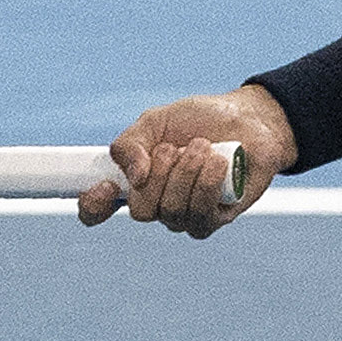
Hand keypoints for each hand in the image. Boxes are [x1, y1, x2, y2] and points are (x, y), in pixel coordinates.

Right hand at [80, 87, 291, 236]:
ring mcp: (185, 216)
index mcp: (134, 182)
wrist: (248, 120)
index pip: (98, 211)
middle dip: (159, 173)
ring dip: (187, 171)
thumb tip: (133, 178)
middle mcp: (156, 204)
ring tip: (202, 146)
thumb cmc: (201, 120)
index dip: (93, 207)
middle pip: (141, 210)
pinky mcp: (213, 220)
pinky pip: (200, 214)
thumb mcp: (156, 120)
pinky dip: (207, 181)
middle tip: (175, 147)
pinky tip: (218, 161)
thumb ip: (131, 144)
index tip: (106, 185)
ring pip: (172, 211)